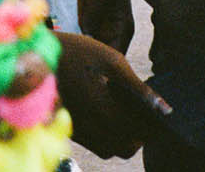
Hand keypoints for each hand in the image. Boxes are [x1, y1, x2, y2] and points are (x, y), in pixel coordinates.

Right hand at [54, 31, 169, 157]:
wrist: (40, 55)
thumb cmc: (79, 53)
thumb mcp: (113, 62)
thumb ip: (138, 88)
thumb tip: (163, 109)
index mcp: (103, 109)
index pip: (138, 135)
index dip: (150, 127)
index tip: (153, 115)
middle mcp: (90, 127)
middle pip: (126, 148)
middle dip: (137, 135)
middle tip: (138, 114)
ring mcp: (78, 132)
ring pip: (110, 150)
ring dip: (121, 138)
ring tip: (122, 113)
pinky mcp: (70, 131)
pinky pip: (95, 144)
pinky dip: (105, 136)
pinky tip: (105, 113)